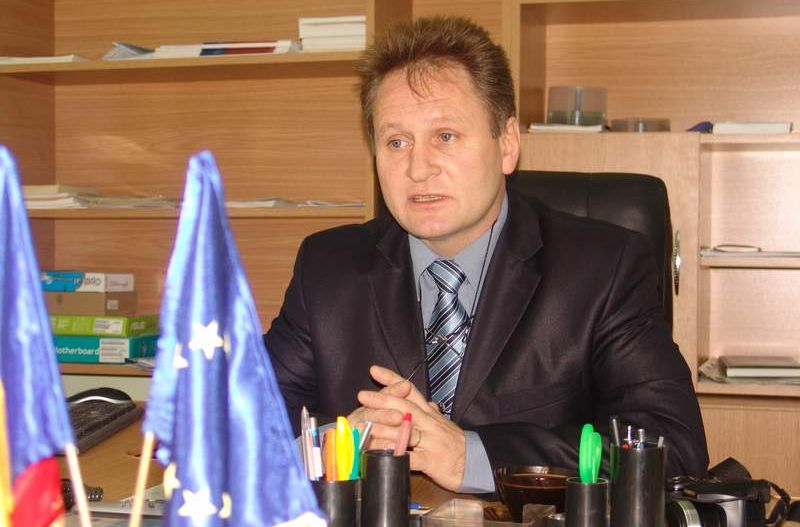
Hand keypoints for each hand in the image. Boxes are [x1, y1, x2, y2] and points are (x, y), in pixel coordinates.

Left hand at [356, 365, 465, 490]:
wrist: (476, 462)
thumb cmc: (456, 443)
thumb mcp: (444, 424)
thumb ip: (432, 413)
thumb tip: (428, 402)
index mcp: (430, 413)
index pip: (410, 390)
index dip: (393, 379)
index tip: (374, 370)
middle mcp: (429, 423)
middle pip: (405, 407)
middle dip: (383, 400)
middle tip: (363, 395)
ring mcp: (430, 442)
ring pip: (407, 431)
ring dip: (386, 428)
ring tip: (368, 425)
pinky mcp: (431, 461)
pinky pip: (413, 458)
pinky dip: (398, 456)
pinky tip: (384, 455)